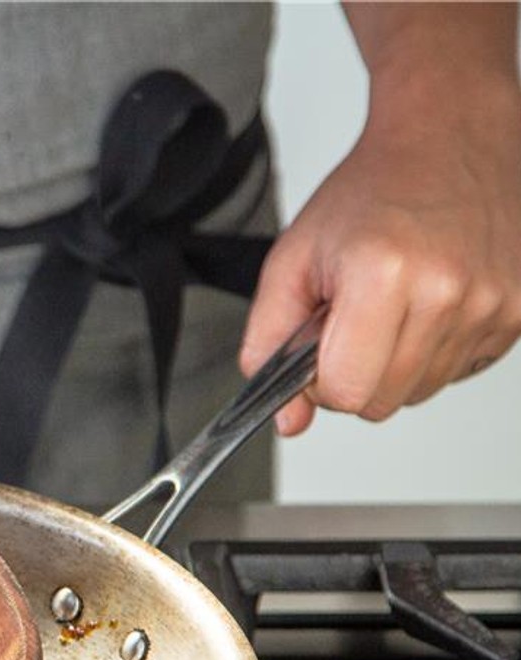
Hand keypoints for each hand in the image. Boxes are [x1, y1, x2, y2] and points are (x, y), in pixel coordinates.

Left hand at [239, 72, 520, 434]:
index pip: (345, 392)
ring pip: (421, 392)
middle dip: (356, 372)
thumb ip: (270, 342)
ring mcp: (493, 303)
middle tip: (354, 317)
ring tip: (394, 302)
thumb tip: (288, 420)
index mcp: (384, 276)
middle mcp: (448, 292)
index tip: (321, 342)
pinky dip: (436, 349)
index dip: (321, 378)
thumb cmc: (372, 190)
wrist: (449, 135)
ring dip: (396, 362)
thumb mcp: (293, 259)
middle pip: (383, 402)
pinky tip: (429, 301)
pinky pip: (460, 370)